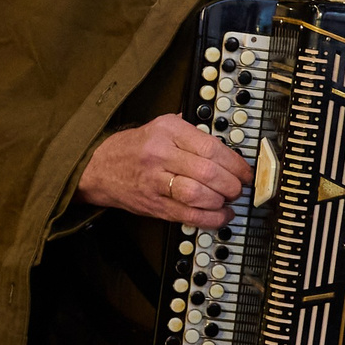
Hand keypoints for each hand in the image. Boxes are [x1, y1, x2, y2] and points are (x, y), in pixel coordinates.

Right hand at [78, 114, 252, 229]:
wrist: (99, 168)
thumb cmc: (132, 148)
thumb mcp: (158, 126)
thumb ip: (189, 131)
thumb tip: (225, 145)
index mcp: (167, 131)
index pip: (211, 147)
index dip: (235, 163)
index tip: (245, 171)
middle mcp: (161, 154)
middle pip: (208, 171)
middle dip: (231, 184)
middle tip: (238, 187)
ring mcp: (155, 181)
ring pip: (198, 194)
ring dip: (221, 201)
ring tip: (228, 200)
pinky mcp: (153, 204)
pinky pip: (187, 214)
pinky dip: (209, 219)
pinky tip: (220, 216)